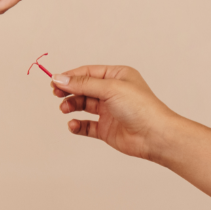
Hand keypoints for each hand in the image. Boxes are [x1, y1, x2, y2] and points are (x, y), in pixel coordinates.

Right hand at [50, 65, 180, 162]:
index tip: (54, 81)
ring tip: (65, 109)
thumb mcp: (109, 88)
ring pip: (83, 105)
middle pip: (83, 88)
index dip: (70, 76)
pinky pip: (87, 125)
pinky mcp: (107, 129)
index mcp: (117, 76)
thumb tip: (59, 78)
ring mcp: (110, 111)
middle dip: (69, 91)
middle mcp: (113, 92)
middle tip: (56, 94)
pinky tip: (73, 125)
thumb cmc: (141, 108)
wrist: (156, 137)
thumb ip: (82, 84)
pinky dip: (77, 125)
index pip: (87, 73)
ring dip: (71, 106)